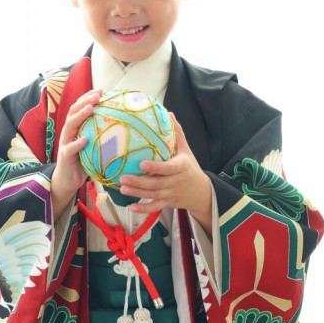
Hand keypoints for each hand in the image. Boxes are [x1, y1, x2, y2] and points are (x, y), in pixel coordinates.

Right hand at [51, 88, 101, 219]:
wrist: (68, 180)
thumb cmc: (84, 162)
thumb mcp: (94, 146)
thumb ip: (103, 137)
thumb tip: (126, 127)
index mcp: (75, 128)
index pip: (80, 107)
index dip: (88, 97)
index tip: (101, 90)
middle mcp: (68, 132)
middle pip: (73, 111)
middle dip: (85, 101)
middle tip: (97, 95)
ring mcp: (65, 143)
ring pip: (70, 125)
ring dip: (80, 116)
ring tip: (90, 108)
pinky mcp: (64, 156)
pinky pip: (70, 148)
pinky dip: (77, 143)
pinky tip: (85, 139)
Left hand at [119, 113, 211, 232]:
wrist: (201, 192)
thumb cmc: (190, 167)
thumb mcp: (186, 150)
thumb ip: (177, 133)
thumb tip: (169, 113)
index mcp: (180, 167)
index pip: (168, 168)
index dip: (155, 167)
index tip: (141, 164)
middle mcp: (176, 182)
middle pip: (157, 184)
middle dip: (139, 182)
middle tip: (123, 177)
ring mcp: (171, 194)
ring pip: (153, 195)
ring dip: (137, 193)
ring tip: (122, 188)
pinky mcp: (168, 203)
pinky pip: (155, 207)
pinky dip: (144, 209)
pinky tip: (132, 207)